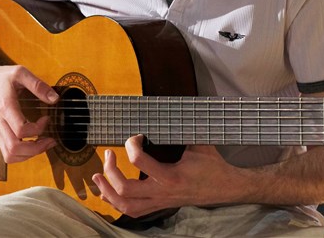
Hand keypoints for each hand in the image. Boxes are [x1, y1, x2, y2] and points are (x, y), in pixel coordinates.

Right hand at [0, 64, 58, 162]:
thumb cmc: (0, 77)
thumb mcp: (20, 73)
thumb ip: (38, 85)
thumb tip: (54, 99)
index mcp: (5, 107)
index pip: (21, 130)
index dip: (38, 129)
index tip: (46, 118)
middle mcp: (0, 122)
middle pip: (14, 149)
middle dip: (36, 149)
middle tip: (50, 140)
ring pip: (10, 155)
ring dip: (29, 154)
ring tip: (43, 144)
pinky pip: (7, 153)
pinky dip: (21, 154)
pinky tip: (32, 144)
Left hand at [91, 135, 241, 217]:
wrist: (226, 188)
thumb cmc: (212, 164)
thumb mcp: (198, 142)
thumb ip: (181, 129)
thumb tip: (168, 110)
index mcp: (171, 175)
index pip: (140, 161)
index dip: (131, 145)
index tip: (135, 136)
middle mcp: (162, 192)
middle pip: (125, 190)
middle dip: (111, 171)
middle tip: (108, 153)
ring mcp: (160, 202)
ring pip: (125, 206)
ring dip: (107, 192)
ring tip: (97, 176)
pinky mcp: (160, 205)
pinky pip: (133, 211)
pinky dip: (116, 203)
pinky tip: (107, 192)